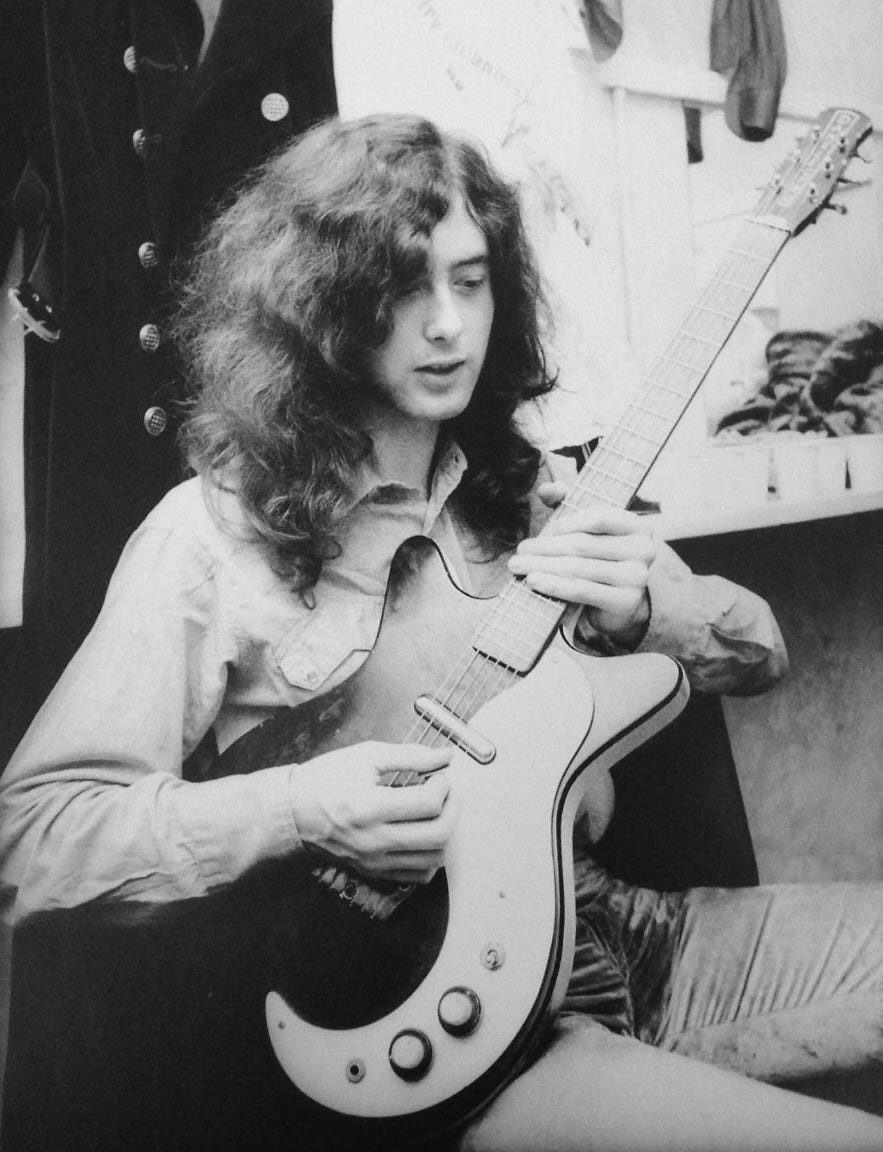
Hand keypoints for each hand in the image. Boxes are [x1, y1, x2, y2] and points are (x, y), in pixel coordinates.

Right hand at [288, 742, 456, 883]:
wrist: (292, 812)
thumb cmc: (325, 780)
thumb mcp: (366, 755)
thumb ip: (410, 756)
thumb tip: (445, 756)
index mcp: (370, 807)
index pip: (428, 803)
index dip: (443, 785)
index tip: (438, 774)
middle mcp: (375, 840)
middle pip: (438, 834)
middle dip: (453, 808)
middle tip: (446, 792)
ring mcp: (375, 860)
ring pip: (434, 859)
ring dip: (446, 833)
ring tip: (437, 812)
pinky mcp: (374, 871)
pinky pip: (417, 876)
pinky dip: (430, 856)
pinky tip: (423, 835)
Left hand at [507, 482, 654, 644]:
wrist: (617, 605)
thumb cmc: (598, 561)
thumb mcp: (587, 530)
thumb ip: (568, 503)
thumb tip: (547, 488)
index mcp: (637, 526)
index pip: (599, 517)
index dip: (567, 522)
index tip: (544, 531)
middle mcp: (643, 550)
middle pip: (583, 545)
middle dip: (545, 547)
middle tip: (520, 551)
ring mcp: (637, 578)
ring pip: (578, 568)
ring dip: (542, 566)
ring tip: (518, 566)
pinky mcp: (625, 602)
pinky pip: (581, 590)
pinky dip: (554, 585)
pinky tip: (533, 581)